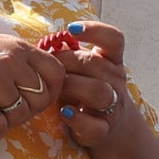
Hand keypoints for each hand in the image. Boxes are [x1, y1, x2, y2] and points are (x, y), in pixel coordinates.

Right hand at [0, 17, 69, 140]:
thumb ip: (18, 59)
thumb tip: (41, 82)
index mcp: (19, 48)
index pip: (57, 72)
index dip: (53, 90)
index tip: (38, 97)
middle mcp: (12, 63)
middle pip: (42, 98)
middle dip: (29, 110)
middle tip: (9, 109)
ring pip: (22, 115)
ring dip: (10, 121)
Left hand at [54, 19, 135, 148]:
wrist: (109, 127)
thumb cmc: (86, 91)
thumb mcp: (82, 70)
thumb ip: (68, 56)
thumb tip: (42, 46)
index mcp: (112, 61)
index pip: (114, 39)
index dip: (95, 30)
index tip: (71, 29)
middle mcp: (116, 81)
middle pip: (95, 64)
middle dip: (67, 62)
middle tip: (49, 67)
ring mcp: (113, 106)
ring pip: (99, 91)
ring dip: (74, 87)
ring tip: (56, 89)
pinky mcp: (104, 130)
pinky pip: (93, 125)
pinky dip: (77, 119)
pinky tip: (65, 112)